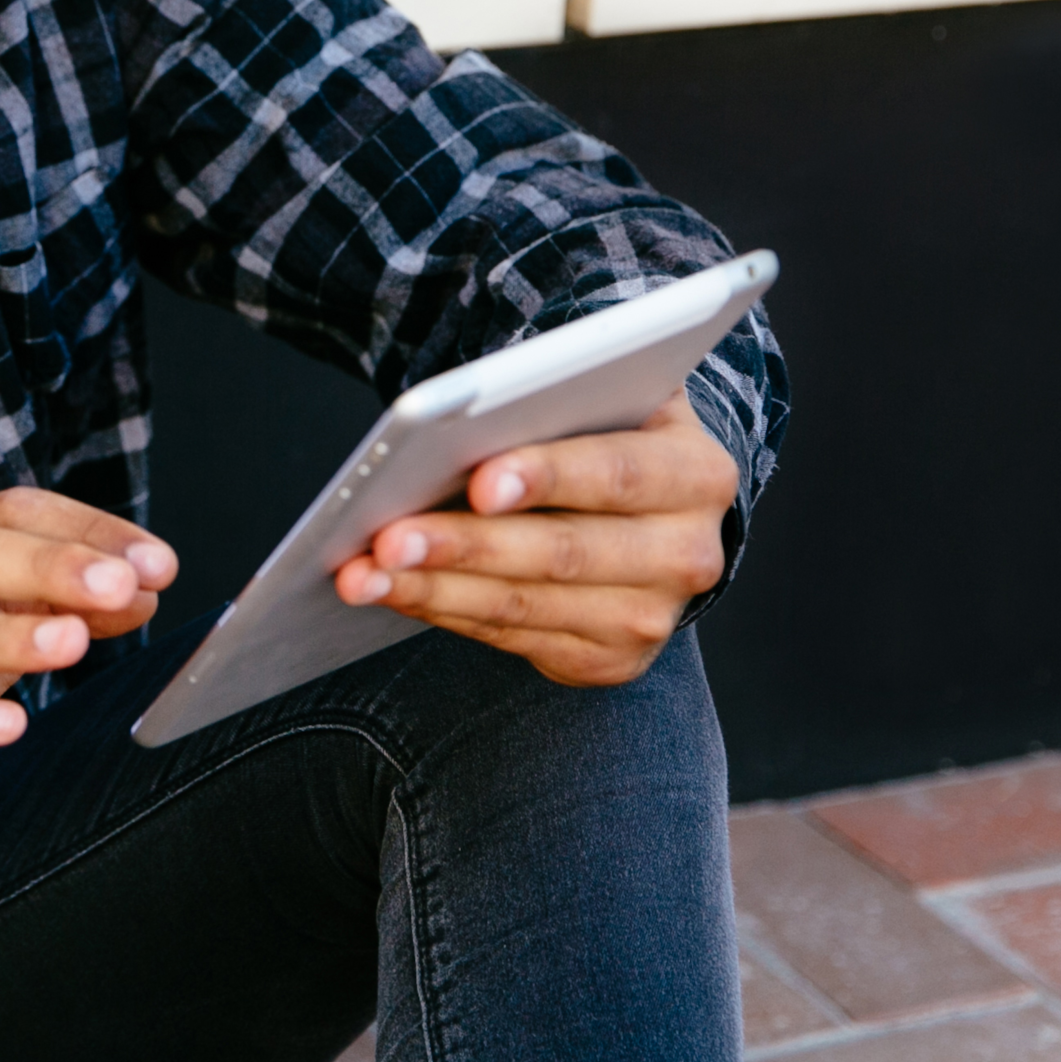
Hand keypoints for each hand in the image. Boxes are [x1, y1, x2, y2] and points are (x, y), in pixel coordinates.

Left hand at [333, 392, 733, 688]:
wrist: (655, 512)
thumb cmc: (606, 434)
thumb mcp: (606, 402)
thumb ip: (556, 401)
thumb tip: (453, 420)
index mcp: (697, 474)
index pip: (616, 473)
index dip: (547, 477)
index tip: (479, 482)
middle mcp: (688, 555)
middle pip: (562, 553)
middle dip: (466, 547)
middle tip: (387, 539)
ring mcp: (651, 618)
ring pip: (526, 605)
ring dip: (435, 590)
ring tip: (363, 574)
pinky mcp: (610, 661)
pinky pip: (513, 637)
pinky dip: (446, 612)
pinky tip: (392, 593)